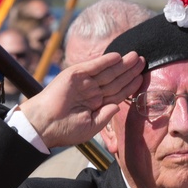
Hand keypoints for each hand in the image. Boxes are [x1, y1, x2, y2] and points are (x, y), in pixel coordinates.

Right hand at [19, 52, 143, 148]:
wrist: (44, 125)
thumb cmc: (64, 130)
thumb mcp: (90, 127)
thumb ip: (105, 116)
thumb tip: (118, 105)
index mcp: (96, 104)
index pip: (117, 93)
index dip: (130, 85)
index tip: (141, 77)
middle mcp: (91, 92)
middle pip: (115, 80)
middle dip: (129, 71)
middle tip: (143, 61)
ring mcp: (84, 83)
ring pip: (107, 72)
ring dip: (121, 64)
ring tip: (136, 57)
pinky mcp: (75, 75)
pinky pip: (93, 66)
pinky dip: (105, 61)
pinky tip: (118, 57)